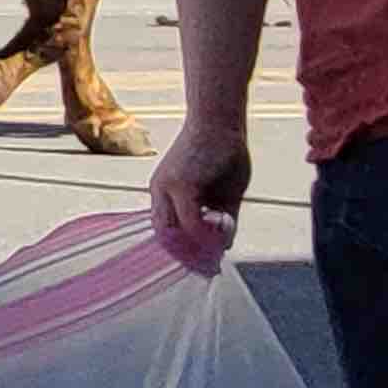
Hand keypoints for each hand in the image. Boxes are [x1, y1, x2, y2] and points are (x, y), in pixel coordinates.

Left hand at [147, 117, 251, 273]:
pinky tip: (223, 230)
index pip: (166, 231)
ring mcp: (168, 188)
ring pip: (176, 233)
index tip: (204, 267)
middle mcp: (161, 191)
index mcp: (166, 192)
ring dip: (198, 247)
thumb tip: (224, 247)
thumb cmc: (225, 152)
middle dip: (188, 258)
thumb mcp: (226, 192)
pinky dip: (205, 233)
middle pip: (166, 237)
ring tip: (219, 247)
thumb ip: (222, 219)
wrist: (221, 118)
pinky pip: (190, 222)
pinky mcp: (181, 185)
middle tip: (210, 269)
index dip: (183, 253)